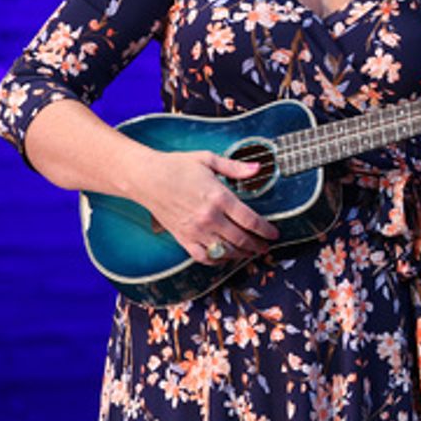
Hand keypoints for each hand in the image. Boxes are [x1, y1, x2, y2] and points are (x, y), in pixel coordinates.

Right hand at [138, 150, 278, 265]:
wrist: (146, 178)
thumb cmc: (177, 166)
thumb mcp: (208, 159)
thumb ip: (235, 167)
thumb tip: (258, 169)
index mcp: (219, 197)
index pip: (250, 220)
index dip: (266, 230)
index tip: (274, 234)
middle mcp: (209, 217)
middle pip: (241, 239)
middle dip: (257, 246)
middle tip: (266, 247)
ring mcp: (195, 230)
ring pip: (225, 251)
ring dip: (241, 254)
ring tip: (250, 253)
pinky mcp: (183, 238)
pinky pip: (204, 257)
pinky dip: (217, 260)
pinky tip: (225, 257)